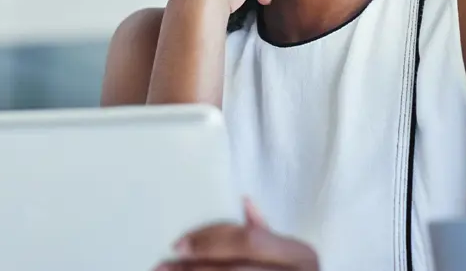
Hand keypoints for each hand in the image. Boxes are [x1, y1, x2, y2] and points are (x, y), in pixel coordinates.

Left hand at [157, 198, 318, 270]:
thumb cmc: (296, 270)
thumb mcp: (290, 252)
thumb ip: (264, 232)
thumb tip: (246, 202)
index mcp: (301, 254)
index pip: (249, 240)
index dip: (210, 240)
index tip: (178, 244)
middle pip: (235, 269)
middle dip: (196, 267)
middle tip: (163, 265)